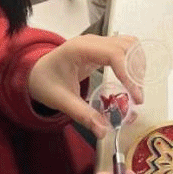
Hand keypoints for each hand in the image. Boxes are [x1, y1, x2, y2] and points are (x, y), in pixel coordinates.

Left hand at [27, 34, 141, 138]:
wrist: (35, 73)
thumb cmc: (46, 83)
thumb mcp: (61, 100)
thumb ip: (82, 114)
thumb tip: (104, 132)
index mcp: (79, 49)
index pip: (113, 54)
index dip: (128, 74)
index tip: (136, 97)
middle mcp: (90, 41)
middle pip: (125, 46)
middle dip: (135, 71)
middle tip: (136, 96)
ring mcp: (96, 43)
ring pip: (128, 44)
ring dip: (137, 64)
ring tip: (135, 88)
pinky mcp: (100, 49)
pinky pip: (123, 49)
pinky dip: (132, 61)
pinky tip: (131, 80)